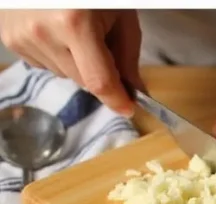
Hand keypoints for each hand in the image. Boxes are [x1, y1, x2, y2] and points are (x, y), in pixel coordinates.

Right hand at [0, 10, 141, 115]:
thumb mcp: (119, 15)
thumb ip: (127, 56)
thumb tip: (135, 92)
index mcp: (74, 24)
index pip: (99, 82)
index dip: (117, 99)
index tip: (129, 108)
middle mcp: (43, 33)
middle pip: (84, 81)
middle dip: (100, 74)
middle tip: (104, 47)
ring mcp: (21, 37)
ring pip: (65, 75)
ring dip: (78, 64)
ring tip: (76, 31)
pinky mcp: (9, 39)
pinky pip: (44, 64)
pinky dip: (57, 55)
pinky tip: (57, 31)